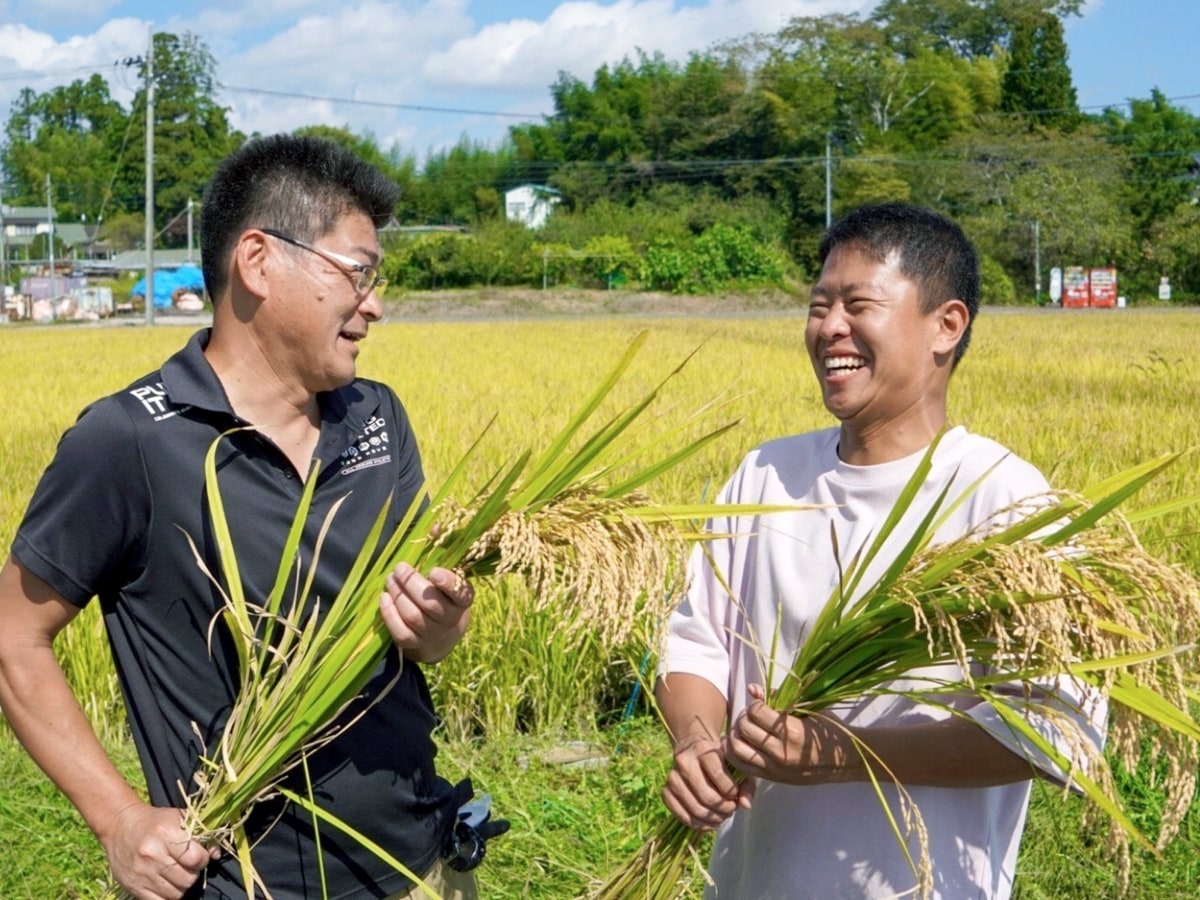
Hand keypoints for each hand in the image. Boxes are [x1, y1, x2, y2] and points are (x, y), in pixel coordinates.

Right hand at [103, 802, 217, 899]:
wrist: (120, 826)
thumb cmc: (155, 821)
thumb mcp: (179, 818)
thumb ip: (201, 833)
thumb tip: (216, 854)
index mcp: (166, 833)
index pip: (196, 858)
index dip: (203, 859)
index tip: (199, 855)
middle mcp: (152, 855)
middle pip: (187, 879)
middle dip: (193, 873)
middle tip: (187, 865)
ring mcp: (142, 873)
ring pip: (176, 894)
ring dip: (181, 886)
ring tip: (176, 873)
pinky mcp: (134, 887)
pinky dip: (167, 896)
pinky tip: (166, 884)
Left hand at [379, 563, 473, 662]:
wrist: (440, 632)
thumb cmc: (442, 595)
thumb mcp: (448, 578)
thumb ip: (442, 556)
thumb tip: (433, 531)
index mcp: (462, 600)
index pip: (459, 594)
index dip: (447, 583)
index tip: (433, 571)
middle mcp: (451, 619)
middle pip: (429, 604)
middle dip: (410, 583)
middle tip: (399, 568)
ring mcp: (432, 634)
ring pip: (412, 615)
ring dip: (397, 594)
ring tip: (391, 579)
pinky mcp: (414, 643)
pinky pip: (400, 630)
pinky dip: (389, 613)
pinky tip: (384, 598)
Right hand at [662, 731, 752, 830]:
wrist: (693, 749)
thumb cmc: (719, 759)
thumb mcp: (735, 765)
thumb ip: (746, 784)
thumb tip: (745, 806)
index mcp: (702, 750)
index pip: (720, 777)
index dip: (732, 793)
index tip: (735, 795)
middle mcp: (684, 761)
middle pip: (707, 797)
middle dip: (723, 809)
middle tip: (730, 810)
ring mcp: (672, 777)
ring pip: (694, 808)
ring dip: (712, 819)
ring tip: (722, 816)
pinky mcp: (666, 790)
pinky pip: (680, 815)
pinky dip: (697, 824)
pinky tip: (709, 823)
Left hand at [724, 684, 854, 785]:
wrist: (844, 761)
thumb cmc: (827, 731)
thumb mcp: (807, 709)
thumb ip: (777, 698)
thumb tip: (752, 688)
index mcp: (792, 731)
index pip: (756, 712)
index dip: (755, 704)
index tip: (761, 705)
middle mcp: (781, 752)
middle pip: (743, 729)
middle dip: (743, 717)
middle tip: (751, 716)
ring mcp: (775, 768)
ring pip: (736, 750)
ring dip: (734, 736)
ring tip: (744, 730)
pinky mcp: (773, 779)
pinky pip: (742, 767)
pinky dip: (735, 754)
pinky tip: (741, 744)